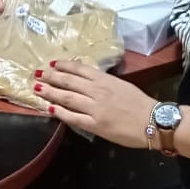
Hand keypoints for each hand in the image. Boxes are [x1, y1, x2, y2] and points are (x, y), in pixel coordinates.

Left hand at [32, 60, 155, 148]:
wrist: (153, 121)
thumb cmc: (140, 103)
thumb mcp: (122, 85)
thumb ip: (103, 82)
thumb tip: (86, 79)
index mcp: (105, 80)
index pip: (79, 69)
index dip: (64, 65)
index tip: (51, 63)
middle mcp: (97, 91)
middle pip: (69, 81)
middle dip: (51, 76)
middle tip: (36, 73)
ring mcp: (95, 108)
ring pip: (67, 98)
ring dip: (50, 92)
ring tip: (36, 88)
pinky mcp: (96, 125)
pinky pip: (74, 118)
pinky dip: (60, 113)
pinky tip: (49, 109)